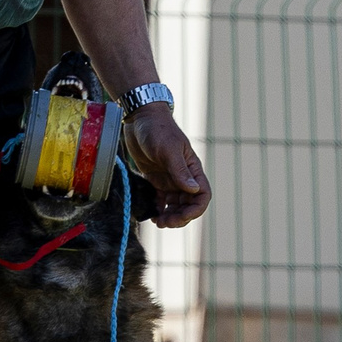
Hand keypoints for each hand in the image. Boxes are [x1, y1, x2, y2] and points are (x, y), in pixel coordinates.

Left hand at [122, 107, 209, 226]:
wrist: (139, 118)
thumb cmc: (157, 130)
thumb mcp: (168, 150)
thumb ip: (180, 170)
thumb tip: (193, 190)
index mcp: (192, 170)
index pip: (202, 196)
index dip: (195, 210)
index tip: (181, 216)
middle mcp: (183, 177)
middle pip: (188, 205)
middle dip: (179, 217)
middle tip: (164, 223)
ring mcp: (170, 179)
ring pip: (175, 205)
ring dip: (169, 216)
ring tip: (157, 222)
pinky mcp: (156, 179)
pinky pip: (161, 200)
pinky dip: (158, 209)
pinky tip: (151, 213)